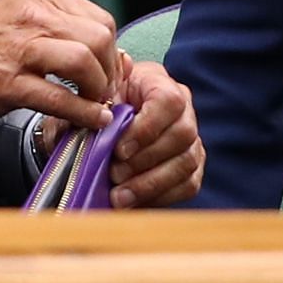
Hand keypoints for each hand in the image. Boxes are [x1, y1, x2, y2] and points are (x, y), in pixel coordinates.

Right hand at [0, 0, 117, 129]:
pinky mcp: (10, 81)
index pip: (99, 19)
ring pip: (83, 62)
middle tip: (107, 91)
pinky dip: (83, 112)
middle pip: (98, 38)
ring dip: (99, 90)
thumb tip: (114, 55)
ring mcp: (21, 48)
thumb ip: (66, 28)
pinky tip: (91, 119)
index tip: (111, 71)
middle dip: (109, 70)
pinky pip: (59, 97)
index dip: (112, 51)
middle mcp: (34, 14)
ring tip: (97, 103)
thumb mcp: (26, 16)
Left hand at [107, 55, 202, 208]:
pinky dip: (160, 196)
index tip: (119, 149)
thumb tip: (100, 108)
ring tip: (119, 196)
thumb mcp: (89, 102)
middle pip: (183, 133)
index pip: (168, 101)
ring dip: (151, 183)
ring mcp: (191, 138)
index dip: (147, 128)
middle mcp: (183, 107)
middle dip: (145, 160)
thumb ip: (92, 104)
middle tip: (114, 174)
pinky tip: (134, 201)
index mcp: (157, 82)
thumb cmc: (96, 110)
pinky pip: (188, 184)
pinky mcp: (192, 167)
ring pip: (187, 162)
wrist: (99, 129)